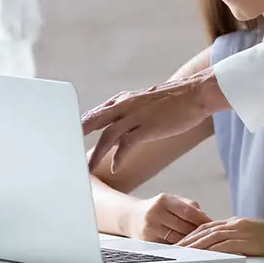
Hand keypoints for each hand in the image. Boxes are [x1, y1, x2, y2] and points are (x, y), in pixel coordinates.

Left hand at [82, 67, 229, 172]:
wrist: (198, 93)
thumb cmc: (177, 100)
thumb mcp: (148, 102)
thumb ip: (131, 113)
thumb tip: (120, 132)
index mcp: (126, 99)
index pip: (97, 113)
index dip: (83, 127)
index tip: (71, 139)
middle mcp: (127, 105)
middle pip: (94, 122)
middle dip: (78, 138)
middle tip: (65, 154)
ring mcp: (137, 115)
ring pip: (107, 136)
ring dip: (95, 154)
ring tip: (86, 170)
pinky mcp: (148, 126)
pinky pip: (127, 145)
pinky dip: (118, 157)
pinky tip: (114, 168)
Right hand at [125, 193, 211, 243]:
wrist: (131, 217)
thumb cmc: (157, 208)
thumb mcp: (171, 200)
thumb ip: (189, 206)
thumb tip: (206, 217)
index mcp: (163, 200)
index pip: (187, 211)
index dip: (202, 218)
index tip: (213, 224)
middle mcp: (155, 214)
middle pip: (183, 226)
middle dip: (198, 232)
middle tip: (211, 236)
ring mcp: (150, 229)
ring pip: (177, 238)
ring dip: (191, 241)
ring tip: (203, 242)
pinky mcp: (147, 242)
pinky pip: (169, 246)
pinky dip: (181, 247)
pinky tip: (189, 248)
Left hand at [176, 217, 263, 256]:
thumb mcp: (252, 234)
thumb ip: (237, 236)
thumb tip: (223, 246)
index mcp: (236, 222)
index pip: (208, 226)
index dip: (193, 233)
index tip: (181, 241)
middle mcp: (235, 224)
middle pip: (205, 230)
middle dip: (188, 239)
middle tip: (174, 248)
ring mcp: (240, 231)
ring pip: (211, 236)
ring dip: (194, 244)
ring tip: (182, 252)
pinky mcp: (245, 241)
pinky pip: (224, 245)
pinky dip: (210, 249)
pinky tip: (201, 255)